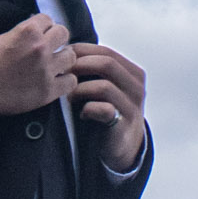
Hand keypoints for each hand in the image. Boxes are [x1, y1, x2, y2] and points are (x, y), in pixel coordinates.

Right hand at [0, 13, 73, 115]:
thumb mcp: (3, 38)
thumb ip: (23, 32)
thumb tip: (37, 29)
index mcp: (28, 31)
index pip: (48, 19)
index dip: (44, 27)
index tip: (42, 34)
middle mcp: (41, 47)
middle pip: (63, 34)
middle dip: (57, 40)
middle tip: (51, 48)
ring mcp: (46, 69)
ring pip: (71, 57)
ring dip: (63, 60)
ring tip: (56, 65)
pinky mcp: (48, 90)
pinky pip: (70, 81)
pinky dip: (66, 81)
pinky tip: (58, 81)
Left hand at [69, 43, 146, 170]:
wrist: (120, 147)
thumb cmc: (106, 111)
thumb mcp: (106, 87)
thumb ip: (95, 70)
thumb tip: (65, 51)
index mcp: (133, 73)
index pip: (106, 52)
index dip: (82, 51)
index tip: (61, 57)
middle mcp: (136, 87)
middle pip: (107, 63)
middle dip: (79, 66)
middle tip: (61, 73)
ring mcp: (132, 107)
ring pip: (104, 86)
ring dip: (80, 89)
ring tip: (68, 96)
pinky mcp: (122, 126)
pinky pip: (103, 110)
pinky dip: (87, 109)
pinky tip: (82, 114)